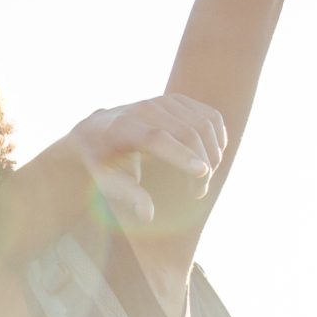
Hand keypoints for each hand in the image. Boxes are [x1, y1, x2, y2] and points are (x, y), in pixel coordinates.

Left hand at [64, 93, 226, 225]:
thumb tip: (147, 216)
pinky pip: (211, 118)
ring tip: (202, 180)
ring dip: (213, 154)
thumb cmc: (104, 162)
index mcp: (122, 127)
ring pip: (204, 125)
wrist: (98, 130)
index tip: (202, 173)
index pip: (156, 138)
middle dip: (201, 164)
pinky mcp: (178, 100)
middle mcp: (144, 108)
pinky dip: (217, 139)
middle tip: (198, 192)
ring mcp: (163, 101)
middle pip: (186, 132)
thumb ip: (129, 197)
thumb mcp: (109, 181)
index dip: (181, 155)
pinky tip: (211, 159)